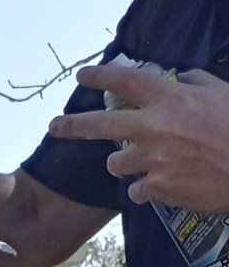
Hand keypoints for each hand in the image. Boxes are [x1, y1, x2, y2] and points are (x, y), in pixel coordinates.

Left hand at [47, 62, 228, 211]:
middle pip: (99, 126)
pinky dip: (144, 189)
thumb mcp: (220, 92)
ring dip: (123, 162)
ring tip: (142, 161)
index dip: (99, 77)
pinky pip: (136, 191)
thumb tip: (176, 79)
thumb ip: (193, 83)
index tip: (81, 76)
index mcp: (170, 99)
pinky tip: (159, 185)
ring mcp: (153, 160)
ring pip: (116, 164)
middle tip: (54, 127)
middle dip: (72, 125)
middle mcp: (154, 128)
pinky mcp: (158, 188)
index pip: (124, 82)